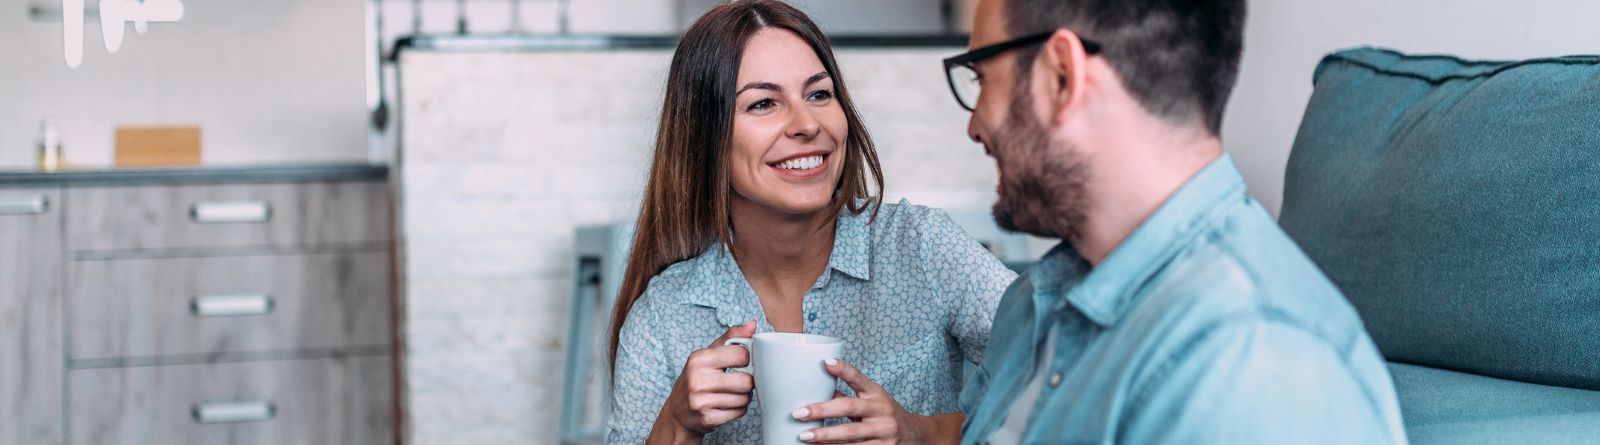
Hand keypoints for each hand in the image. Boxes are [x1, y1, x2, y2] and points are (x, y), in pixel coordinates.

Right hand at [648, 320, 757, 443]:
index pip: (741, 355)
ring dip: (743, 396)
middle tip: (739, 380)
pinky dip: (738, 409)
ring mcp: (702, 402)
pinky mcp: (709, 419)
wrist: (679, 412)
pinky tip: (726, 404)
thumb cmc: (697, 378)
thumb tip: (752, 324)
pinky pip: (740, 412)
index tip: (741, 362)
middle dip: (747, 381)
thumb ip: (731, 338)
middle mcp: (698, 380)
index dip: (747, 359)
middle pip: (746, 381)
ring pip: (745, 398)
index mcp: (699, 359)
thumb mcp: (708, 354)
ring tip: (731, 393)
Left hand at [792, 358, 961, 443]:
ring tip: (805, 436)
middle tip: (799, 413)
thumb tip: (818, 387)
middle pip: (849, 408)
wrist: (916, 436)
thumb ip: (849, 395)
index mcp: (876, 394)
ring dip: (826, 436)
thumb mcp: (872, 400)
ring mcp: (883, 432)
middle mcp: (881, 411)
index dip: (843, 369)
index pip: (859, 378)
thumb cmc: (886, 414)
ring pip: (851, 435)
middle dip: (822, 411)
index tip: (826, 362)